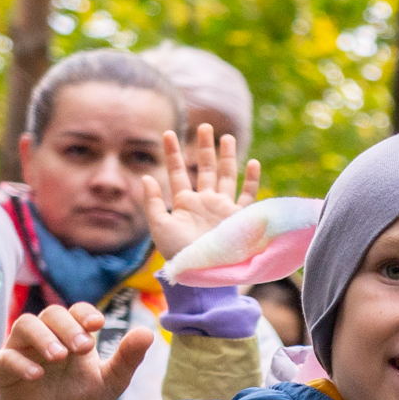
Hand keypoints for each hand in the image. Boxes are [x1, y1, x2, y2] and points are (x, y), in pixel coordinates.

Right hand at [0, 303, 156, 399]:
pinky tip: (37, 375)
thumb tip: (148, 332)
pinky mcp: (4, 369)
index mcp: (73, 336)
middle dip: (68, 327)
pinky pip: (6, 357)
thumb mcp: (110, 382)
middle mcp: (47, 336)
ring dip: (43, 336)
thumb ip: (127, 358)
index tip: (98, 325)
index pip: (76, 311)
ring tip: (59, 356)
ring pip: (24, 325)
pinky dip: (21, 363)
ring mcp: (23, 350)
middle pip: (51, 314)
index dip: (84, 313)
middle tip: (83, 348)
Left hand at [139, 124, 260, 261]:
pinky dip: (251, 180)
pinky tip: (252, 163)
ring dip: (227, 157)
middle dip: (204, 147)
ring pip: (226, 176)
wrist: (203, 273)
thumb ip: (151, 202)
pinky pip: (247, 195)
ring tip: (226, 137)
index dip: (172, 153)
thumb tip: (146, 176)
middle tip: (204, 126)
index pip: (177, 172)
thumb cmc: (180, 254)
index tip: (167, 133)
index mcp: (184, 203)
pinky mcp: (239, 217)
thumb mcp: (159, 227)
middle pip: (204, 168)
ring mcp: (223, 208)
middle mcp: (204, 202)